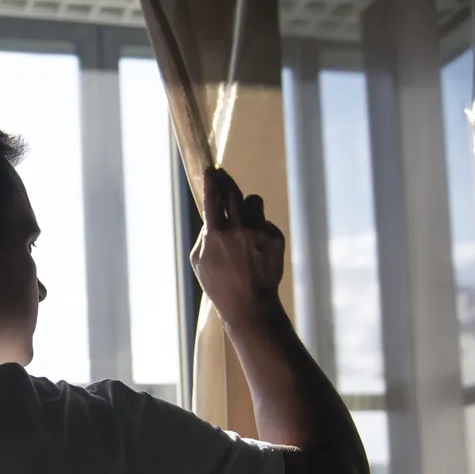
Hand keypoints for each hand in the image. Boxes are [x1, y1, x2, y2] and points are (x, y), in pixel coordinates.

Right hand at [190, 167, 285, 329]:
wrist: (250, 304)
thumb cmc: (219, 284)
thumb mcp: (199, 261)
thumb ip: (204, 235)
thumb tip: (212, 216)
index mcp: (216, 234)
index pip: (213, 199)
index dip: (211, 181)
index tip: (211, 170)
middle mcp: (238, 229)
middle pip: (233, 193)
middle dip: (227, 182)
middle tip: (223, 177)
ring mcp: (259, 232)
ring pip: (253, 202)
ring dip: (246, 206)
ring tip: (243, 222)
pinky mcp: (275, 238)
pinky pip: (266, 222)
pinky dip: (260, 229)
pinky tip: (256, 248)